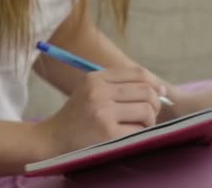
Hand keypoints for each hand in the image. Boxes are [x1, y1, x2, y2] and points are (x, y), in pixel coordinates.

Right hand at [37, 67, 163, 157]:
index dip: (154, 82)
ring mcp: (103, 113)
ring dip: (149, 120)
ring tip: (141, 125)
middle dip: (155, 103)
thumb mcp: (90, 89)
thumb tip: (157, 87)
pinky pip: (138, 130)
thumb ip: (117, 84)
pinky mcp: (107, 134)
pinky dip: (140, 133)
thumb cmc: (76, 115)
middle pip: (145, 91)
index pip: (137, 73)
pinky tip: (131, 135)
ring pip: (145, 110)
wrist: (52, 139)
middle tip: (151, 113)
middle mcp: (99, 92)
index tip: (159, 92)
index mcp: (96, 78)